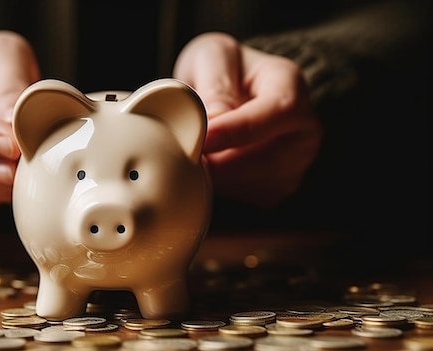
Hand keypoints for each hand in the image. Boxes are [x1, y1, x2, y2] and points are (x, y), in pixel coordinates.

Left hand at [174, 32, 322, 207]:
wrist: (237, 90)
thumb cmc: (224, 70)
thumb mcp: (214, 56)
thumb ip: (214, 82)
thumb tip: (214, 121)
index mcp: (290, 84)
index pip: (278, 111)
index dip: (238, 130)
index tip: (203, 139)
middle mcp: (304, 127)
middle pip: (265, 158)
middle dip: (219, 163)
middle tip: (181, 158)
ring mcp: (296, 162)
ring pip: (254, 184)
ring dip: (216, 178)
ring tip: (188, 160)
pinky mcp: (279, 188)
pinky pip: (247, 199)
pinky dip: (221, 190)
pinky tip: (206, 170)